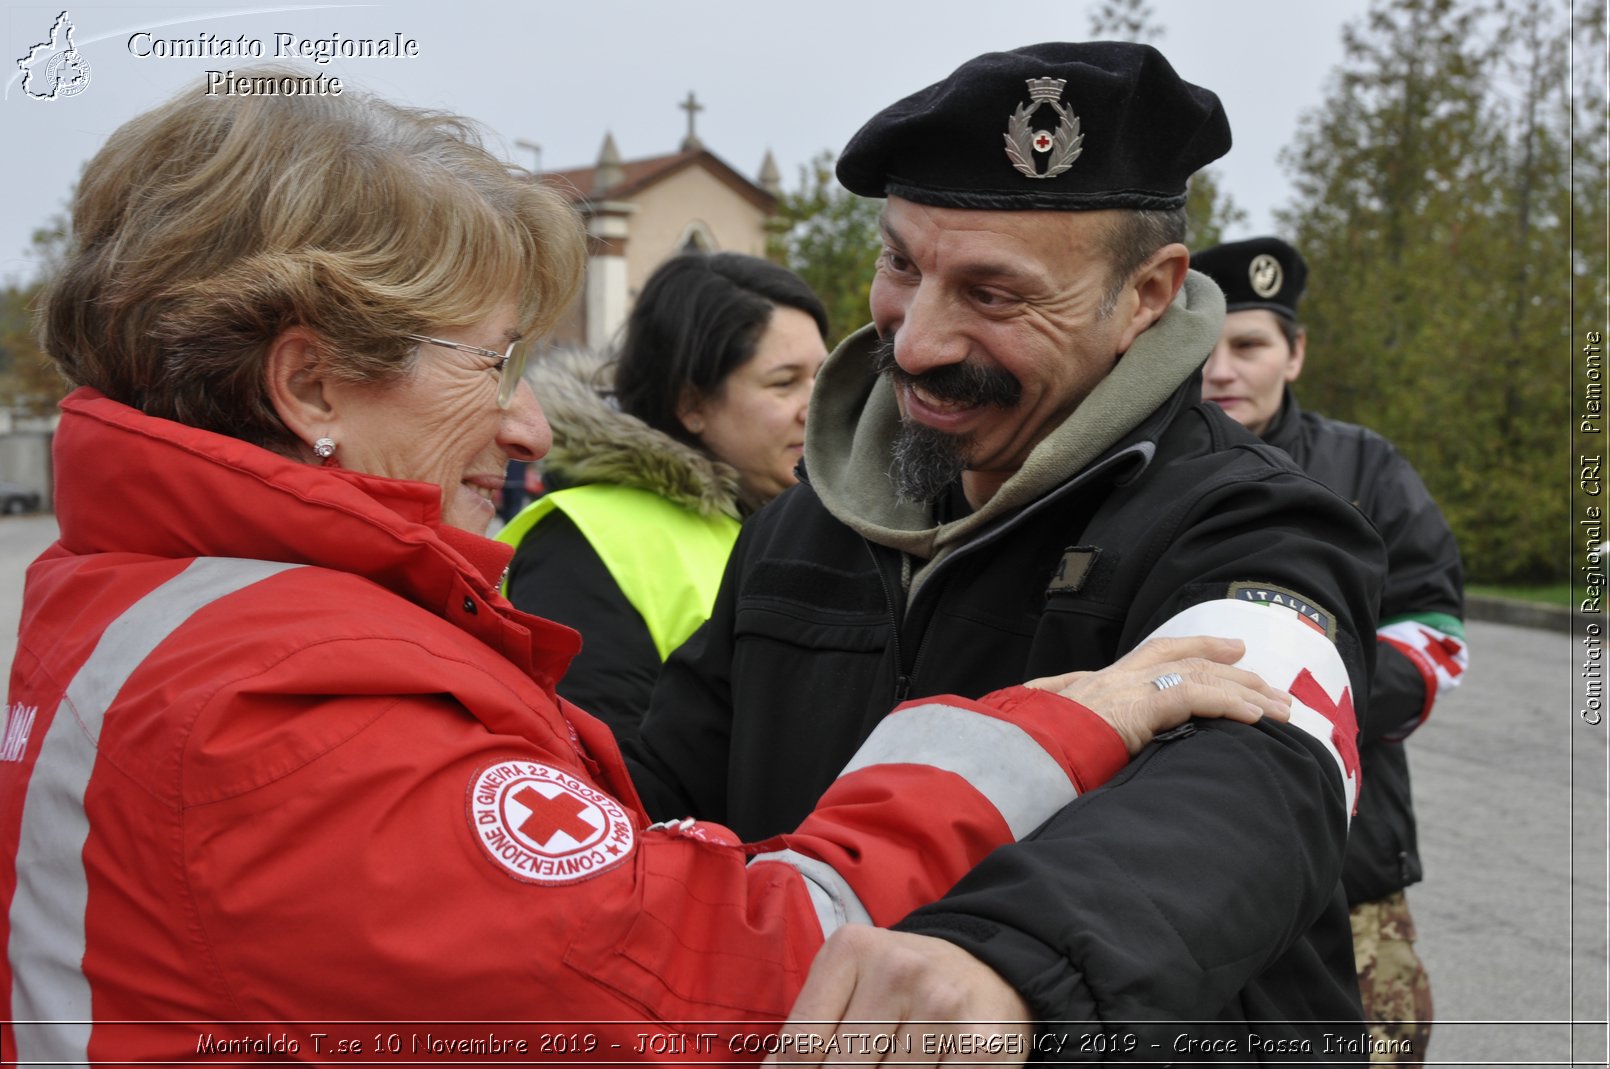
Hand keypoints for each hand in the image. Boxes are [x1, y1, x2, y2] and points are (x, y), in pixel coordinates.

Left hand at [763, 925, 1030, 1066]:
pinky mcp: (980, 1043)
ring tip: (890, 1062)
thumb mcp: (850, 980)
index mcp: (851, 950)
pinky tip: (927, 1067)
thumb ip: (811, 1024)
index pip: (801, 1046)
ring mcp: (942, 1005)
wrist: (987, 967)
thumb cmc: (902, 984)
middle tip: (860, 1066)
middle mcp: (897, 970)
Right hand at [1023, 635, 1290, 754]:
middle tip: (1269, 680)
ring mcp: (1124, 689)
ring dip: (1245, 691)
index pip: (1155, 655)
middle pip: (1185, 658)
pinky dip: (1228, 705)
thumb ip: (1077, 738)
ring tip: (1281, 709)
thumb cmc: (1028, 755)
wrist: (1012, 757)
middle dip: (1231, 665)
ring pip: (1199, 676)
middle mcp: (1114, 678)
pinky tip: (1256, 719)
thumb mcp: (1056, 739)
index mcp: (1097, 684)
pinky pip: (1194, 697)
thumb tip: (1078, 752)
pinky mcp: (1134, 707)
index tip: (1230, 648)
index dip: (1195, 648)